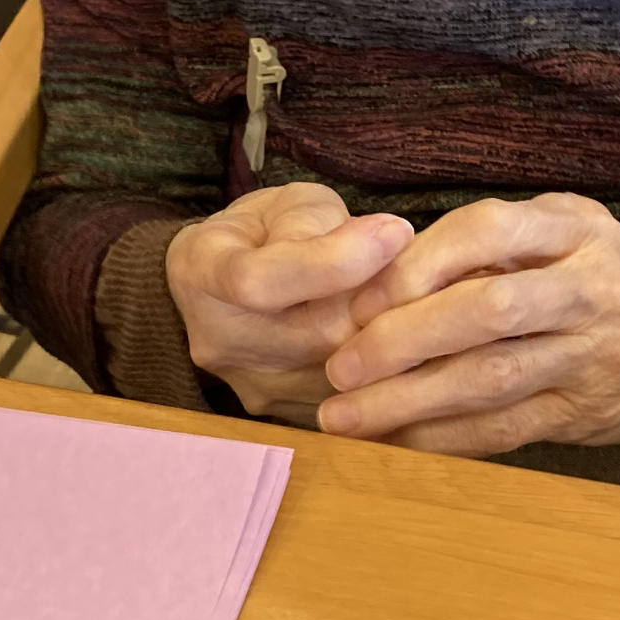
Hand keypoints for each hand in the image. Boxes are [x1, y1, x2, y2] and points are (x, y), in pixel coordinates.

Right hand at [166, 183, 413, 424]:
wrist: (220, 291)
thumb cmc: (260, 235)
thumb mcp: (284, 205)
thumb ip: (321, 222)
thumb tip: (385, 242)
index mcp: (203, 273)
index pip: (260, 281)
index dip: (333, 260)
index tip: (395, 231)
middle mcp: (219, 342)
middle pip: (318, 335)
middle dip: (382, 299)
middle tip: (417, 266)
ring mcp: (252, 388)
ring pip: (345, 374)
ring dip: (389, 335)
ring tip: (405, 298)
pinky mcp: (286, 414)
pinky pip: (350, 398)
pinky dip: (383, 367)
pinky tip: (398, 336)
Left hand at [317, 193, 619, 465]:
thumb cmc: (607, 279)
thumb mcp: (567, 230)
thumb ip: (493, 241)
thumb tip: (379, 268)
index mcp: (576, 228)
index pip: (488, 230)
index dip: (419, 263)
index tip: (362, 295)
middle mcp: (591, 288)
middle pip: (488, 310)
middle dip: (404, 340)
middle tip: (339, 366)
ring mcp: (593, 356)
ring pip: (492, 380)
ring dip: (410, 401)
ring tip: (345, 417)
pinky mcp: (586, 414)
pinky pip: (507, 430)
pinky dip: (446, 438)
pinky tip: (396, 441)